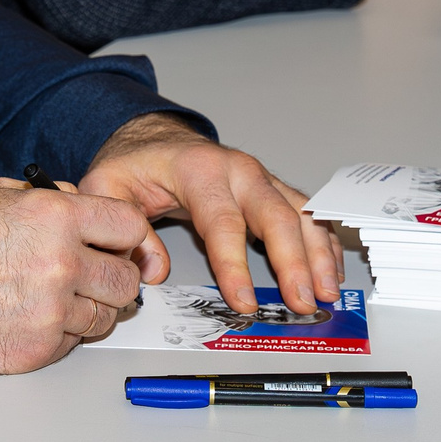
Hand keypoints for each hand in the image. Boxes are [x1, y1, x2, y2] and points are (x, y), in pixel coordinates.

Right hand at [0, 179, 152, 371]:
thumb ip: (49, 201)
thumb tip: (83, 210)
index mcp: (54, 217)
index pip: (130, 227)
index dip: (126, 236)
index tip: (121, 244)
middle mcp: (60, 264)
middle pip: (126, 281)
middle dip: (112, 277)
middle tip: (93, 276)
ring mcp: (49, 313)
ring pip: (105, 318)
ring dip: (89, 309)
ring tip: (54, 298)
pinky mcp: (34, 351)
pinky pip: (72, 345)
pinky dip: (60, 335)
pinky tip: (30, 317)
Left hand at [78, 114, 341, 318]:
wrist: (156, 138)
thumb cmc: (136, 165)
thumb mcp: (109, 188)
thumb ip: (126, 229)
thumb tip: (154, 269)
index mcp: (198, 171)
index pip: (222, 223)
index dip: (235, 266)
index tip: (244, 303)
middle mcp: (238, 171)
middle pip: (274, 216)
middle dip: (293, 262)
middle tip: (302, 301)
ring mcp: (261, 178)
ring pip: (300, 213)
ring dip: (318, 254)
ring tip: (327, 291)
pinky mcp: (273, 189)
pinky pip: (307, 214)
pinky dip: (323, 242)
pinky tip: (331, 269)